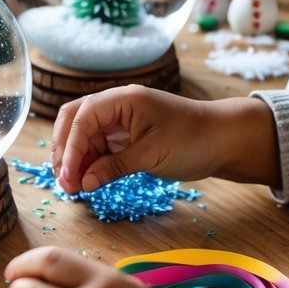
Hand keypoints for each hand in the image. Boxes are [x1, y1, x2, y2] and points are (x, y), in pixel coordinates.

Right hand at [51, 86, 280, 193]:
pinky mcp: (125, 135)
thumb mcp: (152, 155)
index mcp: (121, 99)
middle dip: (64, 150)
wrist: (224, 140)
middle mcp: (115, 105)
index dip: (70, 147)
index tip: (68, 176)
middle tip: (64, 183)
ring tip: (73, 188)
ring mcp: (119, 120)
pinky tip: (87, 181)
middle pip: (74, 121)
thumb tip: (83, 182)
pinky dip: (90, 163)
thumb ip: (114, 166)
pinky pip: (99, 146)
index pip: (81, 118)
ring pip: (83, 135)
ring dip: (75, 159)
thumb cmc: (192, 140)